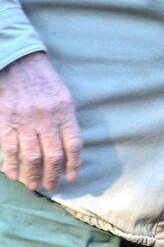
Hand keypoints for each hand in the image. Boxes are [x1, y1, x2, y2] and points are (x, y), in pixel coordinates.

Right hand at [0, 52, 81, 189]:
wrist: (14, 59)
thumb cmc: (41, 78)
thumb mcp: (62, 95)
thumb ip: (66, 119)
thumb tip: (68, 147)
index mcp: (65, 110)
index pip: (74, 144)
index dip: (74, 164)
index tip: (72, 178)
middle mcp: (46, 117)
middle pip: (54, 155)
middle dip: (53, 175)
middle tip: (51, 186)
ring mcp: (25, 120)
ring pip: (32, 156)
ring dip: (33, 174)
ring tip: (33, 185)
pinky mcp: (5, 119)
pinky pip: (9, 148)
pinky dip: (12, 165)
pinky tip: (14, 175)